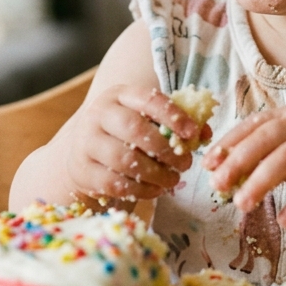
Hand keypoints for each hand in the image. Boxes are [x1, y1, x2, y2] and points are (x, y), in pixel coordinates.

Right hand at [56, 86, 198, 203]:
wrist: (81, 151)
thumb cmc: (124, 133)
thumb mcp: (146, 119)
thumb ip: (175, 122)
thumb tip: (204, 133)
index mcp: (119, 95)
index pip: (148, 100)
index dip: (173, 115)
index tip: (192, 133)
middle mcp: (98, 114)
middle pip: (135, 129)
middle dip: (166, 149)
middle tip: (185, 164)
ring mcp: (86, 142)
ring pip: (125, 159)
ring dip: (156, 174)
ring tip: (173, 180)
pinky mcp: (82, 170)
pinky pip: (115, 183)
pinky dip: (140, 190)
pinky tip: (155, 190)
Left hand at [203, 106, 285, 227]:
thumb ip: (269, 155)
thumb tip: (228, 174)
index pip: (254, 124)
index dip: (229, 143)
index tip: (207, 163)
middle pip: (266, 137)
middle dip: (238, 161)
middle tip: (217, 185)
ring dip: (261, 181)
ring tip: (241, 203)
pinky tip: (283, 220)